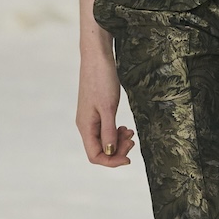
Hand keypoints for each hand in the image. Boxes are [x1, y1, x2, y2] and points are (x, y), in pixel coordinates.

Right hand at [77, 47, 135, 166]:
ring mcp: (90, 118)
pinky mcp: (96, 111)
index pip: (95, 156)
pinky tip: (125, 127)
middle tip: (133, 140)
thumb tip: (110, 152)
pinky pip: (105, 130)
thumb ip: (108, 132)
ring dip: (118, 141)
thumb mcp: (108, 107)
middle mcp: (85, 125)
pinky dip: (116, 132)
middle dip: (118, 151)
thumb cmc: (101, 79)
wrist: (97, 57)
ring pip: (103, 140)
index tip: (130, 157)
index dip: (112, 161)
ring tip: (131, 133)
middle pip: (100, 150)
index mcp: (85, 126)